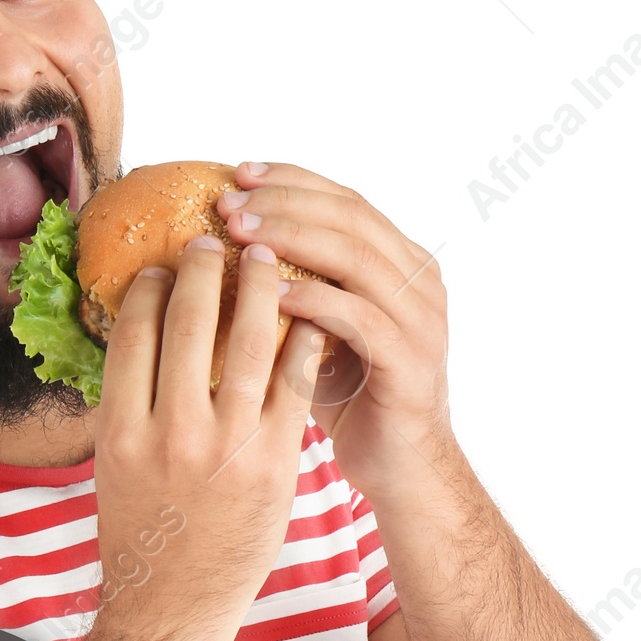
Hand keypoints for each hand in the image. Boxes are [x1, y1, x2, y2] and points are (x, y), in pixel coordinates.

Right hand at [90, 231, 325, 640]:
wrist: (174, 608)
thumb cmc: (142, 535)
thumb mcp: (113, 466)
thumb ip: (127, 403)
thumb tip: (134, 339)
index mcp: (120, 429)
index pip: (133, 330)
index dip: (152, 286)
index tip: (165, 264)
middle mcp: (170, 432)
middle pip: (189, 320)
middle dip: (206, 267)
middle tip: (218, 241)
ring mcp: (226, 447)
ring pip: (249, 338)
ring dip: (261, 286)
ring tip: (267, 259)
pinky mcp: (275, 462)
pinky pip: (294, 380)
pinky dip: (301, 337)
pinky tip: (306, 314)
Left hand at [215, 162, 451, 497]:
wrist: (400, 467)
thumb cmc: (349, 398)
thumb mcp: (317, 329)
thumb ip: (293, 286)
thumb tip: (219, 251)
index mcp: (401, 261)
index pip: (345, 200)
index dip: (292, 180)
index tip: (237, 173)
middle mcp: (419, 280)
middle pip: (350, 216)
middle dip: (285, 202)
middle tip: (229, 202)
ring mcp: (421, 319)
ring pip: (356, 257)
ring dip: (293, 239)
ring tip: (239, 236)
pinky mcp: (411, 360)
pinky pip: (360, 317)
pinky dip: (314, 300)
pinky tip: (270, 296)